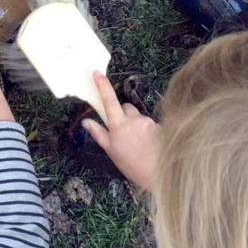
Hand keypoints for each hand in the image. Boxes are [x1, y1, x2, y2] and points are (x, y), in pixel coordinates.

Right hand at [82, 73, 161, 190]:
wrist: (160, 175)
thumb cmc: (132, 165)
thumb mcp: (111, 151)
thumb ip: (98, 133)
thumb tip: (86, 121)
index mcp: (119, 125)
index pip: (109, 100)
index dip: (102, 85)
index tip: (96, 73)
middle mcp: (134, 119)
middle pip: (126, 108)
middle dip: (124, 115)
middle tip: (123, 132)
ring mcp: (148, 122)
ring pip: (139, 117)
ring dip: (137, 125)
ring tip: (139, 144)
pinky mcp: (160, 126)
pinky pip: (151, 124)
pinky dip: (148, 131)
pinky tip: (150, 146)